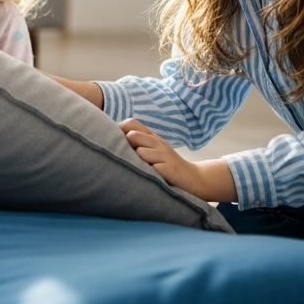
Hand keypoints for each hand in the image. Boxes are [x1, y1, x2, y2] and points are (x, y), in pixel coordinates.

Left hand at [119, 119, 236, 202]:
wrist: (194, 179)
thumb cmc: (166, 166)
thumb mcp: (152, 150)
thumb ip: (136, 143)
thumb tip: (109, 140)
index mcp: (151, 137)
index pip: (131, 123)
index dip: (119, 130)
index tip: (115, 143)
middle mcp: (158, 142)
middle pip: (132, 135)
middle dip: (125, 146)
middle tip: (129, 160)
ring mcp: (165, 155)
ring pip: (140, 152)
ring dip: (136, 162)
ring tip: (141, 171)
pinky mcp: (169, 169)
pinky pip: (151, 167)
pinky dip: (147, 173)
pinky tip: (151, 177)